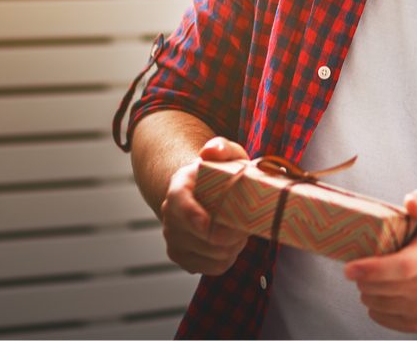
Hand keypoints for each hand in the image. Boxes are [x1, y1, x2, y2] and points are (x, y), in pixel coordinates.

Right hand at [159, 136, 250, 275]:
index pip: (179, 204)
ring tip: (240, 231)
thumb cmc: (220, 173)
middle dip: (230, 234)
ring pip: (211, 255)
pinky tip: (232, 244)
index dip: (193, 217)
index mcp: (178, 187)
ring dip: (233, 247)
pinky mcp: (183, 258)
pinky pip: (212, 268)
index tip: (209, 224)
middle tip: (246, 224)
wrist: (206, 193)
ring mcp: (174, 239)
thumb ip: (220, 147)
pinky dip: (228, 259)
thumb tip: (210, 152)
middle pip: (200, 237)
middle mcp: (170, 215)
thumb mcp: (226, 154)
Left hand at [344, 189, 416, 333]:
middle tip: (357, 266)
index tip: (349, 268)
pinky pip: (381, 317)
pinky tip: (381, 290)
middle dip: (363, 279)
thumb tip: (411, 203)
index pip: (402, 267)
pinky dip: (374, 305)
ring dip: (367, 291)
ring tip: (372, 276)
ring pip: (378, 304)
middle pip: (384, 288)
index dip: (373, 269)